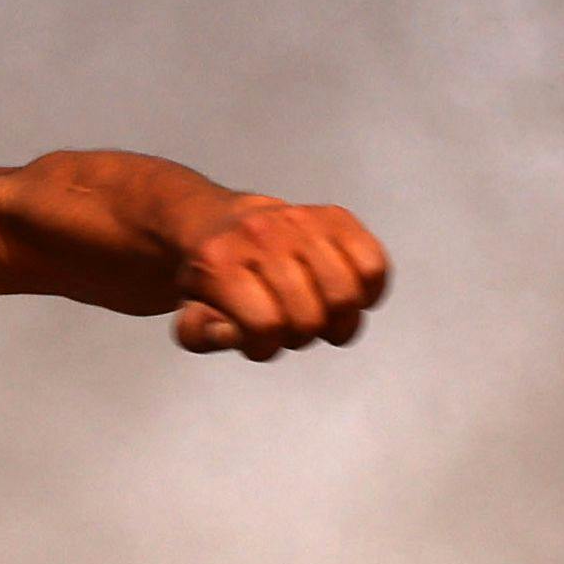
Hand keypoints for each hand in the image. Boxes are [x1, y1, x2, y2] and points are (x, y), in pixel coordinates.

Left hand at [166, 193, 391, 358]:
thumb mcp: (190, 315)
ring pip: (345, 293)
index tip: (259, 340)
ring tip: (322, 317)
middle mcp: (261, 235)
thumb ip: (201, 334)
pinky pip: (373, 265)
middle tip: (290, 330)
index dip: (266, 347)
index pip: (267, 325)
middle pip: (309, 315)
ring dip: (338, 322)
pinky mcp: (334, 216)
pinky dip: (369, 292)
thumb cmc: (211, 280)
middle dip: (301, 337)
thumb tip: (230, 333)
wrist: (218, 224)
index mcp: (220, 262)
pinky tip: (351, 298)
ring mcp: (300, 221)